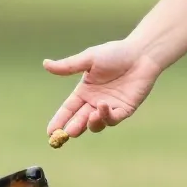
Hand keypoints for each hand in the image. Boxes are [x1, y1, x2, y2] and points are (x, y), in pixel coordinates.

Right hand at [44, 40, 161, 138]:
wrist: (141, 54)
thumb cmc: (115, 53)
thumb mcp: (88, 59)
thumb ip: (68, 66)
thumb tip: (45, 64)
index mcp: (84, 92)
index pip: (68, 110)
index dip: (59, 121)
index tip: (50, 132)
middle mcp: (94, 102)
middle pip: (79, 121)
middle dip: (72, 128)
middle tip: (67, 133)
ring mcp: (109, 108)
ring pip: (96, 124)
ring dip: (90, 124)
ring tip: (89, 116)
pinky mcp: (124, 110)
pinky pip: (113, 119)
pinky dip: (106, 116)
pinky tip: (102, 106)